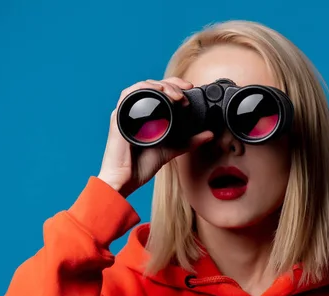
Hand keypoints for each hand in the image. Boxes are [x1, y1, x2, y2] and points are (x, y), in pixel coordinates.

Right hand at [97, 77, 213, 196]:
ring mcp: (126, 113)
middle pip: (152, 85)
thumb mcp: (172, 149)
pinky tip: (158, 92)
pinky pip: (128, 95)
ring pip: (141, 86)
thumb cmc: (141, 165)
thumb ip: (190, 141)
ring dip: (160, 85)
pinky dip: (143, 89)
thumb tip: (209, 135)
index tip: (190, 88)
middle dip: (171, 83)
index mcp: (146, 115)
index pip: (159, 91)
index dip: (174, 85)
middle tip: (185, 90)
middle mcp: (135, 111)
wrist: (126, 179)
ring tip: (175, 94)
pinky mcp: (119, 117)